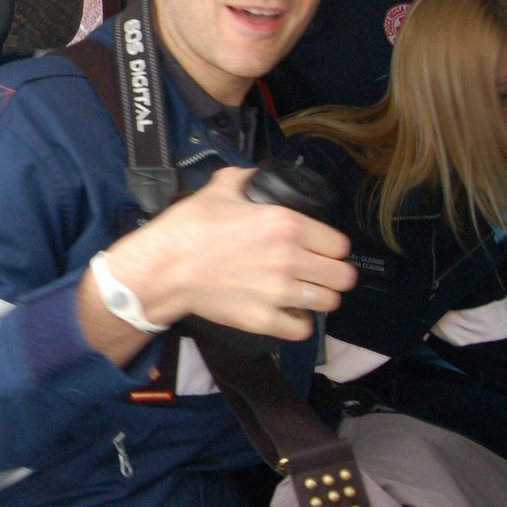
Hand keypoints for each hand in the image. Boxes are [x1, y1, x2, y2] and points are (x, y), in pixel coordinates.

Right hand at [80, 167, 354, 358]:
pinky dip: (297, 323)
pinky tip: (286, 313)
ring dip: (317, 297)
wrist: (163, 268)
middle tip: (316, 272)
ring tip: (302, 292)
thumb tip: (256, 177)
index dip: (330, 246)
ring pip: (327, 303)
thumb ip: (245, 179)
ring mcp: (278, 293)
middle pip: (343, 277)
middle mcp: (289, 259)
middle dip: (332, 273)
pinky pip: (302, 330)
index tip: (321, 249)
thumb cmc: (188, 229)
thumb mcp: (218, 189)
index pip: (339, 244)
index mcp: (285, 224)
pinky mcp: (264, 320)